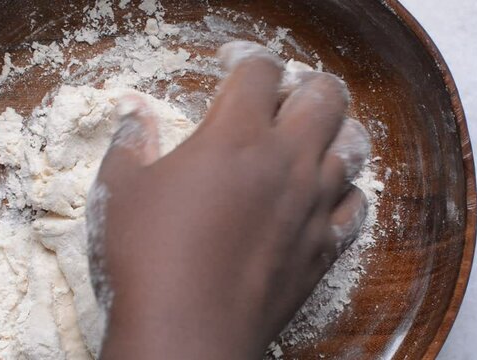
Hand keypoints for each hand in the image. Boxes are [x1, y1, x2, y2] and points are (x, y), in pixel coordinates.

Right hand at [88, 41, 370, 359]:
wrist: (186, 333)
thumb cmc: (146, 258)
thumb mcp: (121, 191)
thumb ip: (131, 142)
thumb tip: (133, 114)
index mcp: (235, 136)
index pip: (260, 70)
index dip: (246, 57)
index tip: (232, 64)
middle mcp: (286, 162)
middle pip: (324, 95)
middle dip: (304, 83)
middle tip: (280, 96)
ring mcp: (312, 206)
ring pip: (352, 146)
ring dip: (333, 131)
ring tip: (308, 138)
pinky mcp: (323, 248)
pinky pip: (355, 206)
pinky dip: (344, 191)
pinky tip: (324, 194)